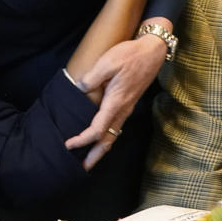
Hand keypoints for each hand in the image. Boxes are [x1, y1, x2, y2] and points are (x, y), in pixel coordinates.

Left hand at [65, 30, 167, 168]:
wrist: (152, 51)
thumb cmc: (130, 55)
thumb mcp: (108, 62)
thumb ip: (92, 77)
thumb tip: (80, 89)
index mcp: (115, 102)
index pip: (97, 129)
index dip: (82, 140)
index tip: (68, 144)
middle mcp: (122, 110)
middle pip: (107, 141)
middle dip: (95, 156)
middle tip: (82, 169)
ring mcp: (127, 108)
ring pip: (113, 135)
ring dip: (101, 149)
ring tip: (90, 159)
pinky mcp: (128, 104)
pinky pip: (116, 127)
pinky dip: (107, 138)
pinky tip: (101, 138)